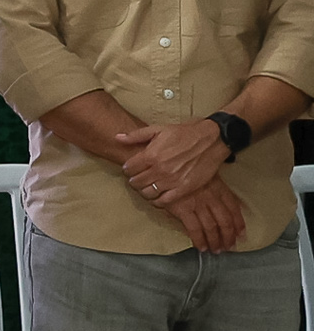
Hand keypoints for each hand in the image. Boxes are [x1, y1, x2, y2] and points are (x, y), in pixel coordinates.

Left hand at [116, 118, 230, 205]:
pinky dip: (158, 201)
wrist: (212, 139)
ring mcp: (172, 180)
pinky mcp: (184, 188)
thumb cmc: (185, 133)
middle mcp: (160, 169)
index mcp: (151, 155)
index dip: (128, 169)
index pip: (129, 169)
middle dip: (134, 181)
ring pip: (147, 193)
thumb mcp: (159, 129)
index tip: (132, 169)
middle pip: (136, 183)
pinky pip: (164, 201)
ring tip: (148, 187)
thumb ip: (136, 135)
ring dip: (145, 191)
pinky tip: (158, 196)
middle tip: (138, 179)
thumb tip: (117, 137)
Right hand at [164, 175, 246, 251]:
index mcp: (218, 187)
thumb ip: (214, 187)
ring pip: (212, 227)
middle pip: (225, 221)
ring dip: (216, 241)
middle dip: (228, 236)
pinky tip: (201, 247)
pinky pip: (194, 229)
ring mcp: (197, 204)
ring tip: (217, 250)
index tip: (241, 233)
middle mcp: (211, 197)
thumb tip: (225, 201)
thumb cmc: (181, 168)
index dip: (239, 222)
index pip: (234, 208)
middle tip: (230, 246)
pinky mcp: (182, 209)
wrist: (163, 165)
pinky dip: (199, 240)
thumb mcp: (204, 173)